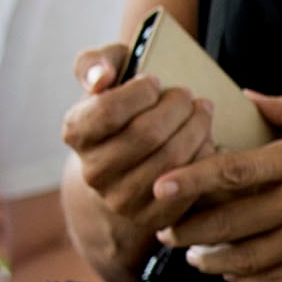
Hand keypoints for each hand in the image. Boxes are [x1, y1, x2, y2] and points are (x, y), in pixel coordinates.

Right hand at [64, 44, 219, 241]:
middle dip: (176, 107)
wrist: (125, 160)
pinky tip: (205, 140)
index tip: (155, 81)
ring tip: (201, 111)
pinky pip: (188, 186)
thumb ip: (96, 64)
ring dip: (196, 128)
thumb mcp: (104, 76)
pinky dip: (204, 158)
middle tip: (187, 95)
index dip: (140, 92)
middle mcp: (93, 172)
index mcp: (76, 133)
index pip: (108, 111)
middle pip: (146, 135)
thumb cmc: (120, 105)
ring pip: (171, 159)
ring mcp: (120, 200)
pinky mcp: (151, 218)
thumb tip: (101, 78)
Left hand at [159, 94, 281, 281]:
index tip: (160, 187)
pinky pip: (278, 280)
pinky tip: (236, 274)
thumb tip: (248, 96)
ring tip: (195, 256)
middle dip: (190, 230)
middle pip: (231, 222)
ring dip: (212, 260)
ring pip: (248, 258)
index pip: (236, 172)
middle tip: (165, 229)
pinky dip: (249, 280)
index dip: (192, 180)